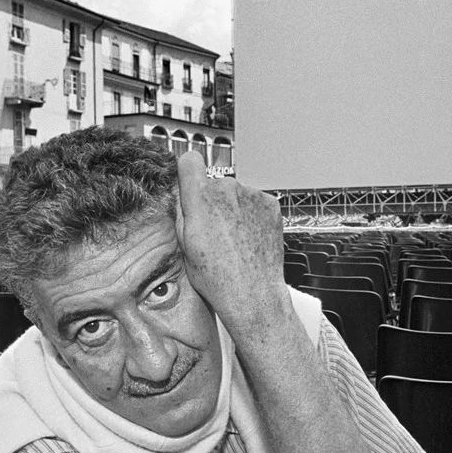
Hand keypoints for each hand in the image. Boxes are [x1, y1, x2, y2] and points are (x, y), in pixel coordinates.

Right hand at [175, 151, 288, 331]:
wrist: (252, 292)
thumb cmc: (216, 276)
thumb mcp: (183, 245)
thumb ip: (181, 211)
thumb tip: (181, 194)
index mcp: (201, 198)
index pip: (190, 161)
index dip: (188, 172)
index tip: (190, 182)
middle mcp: (227, 190)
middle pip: (214, 184)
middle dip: (213, 200)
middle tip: (214, 230)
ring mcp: (251, 195)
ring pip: (236, 194)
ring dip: (234, 208)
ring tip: (234, 238)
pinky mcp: (270, 203)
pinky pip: (255, 201)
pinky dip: (252, 215)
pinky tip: (249, 237)